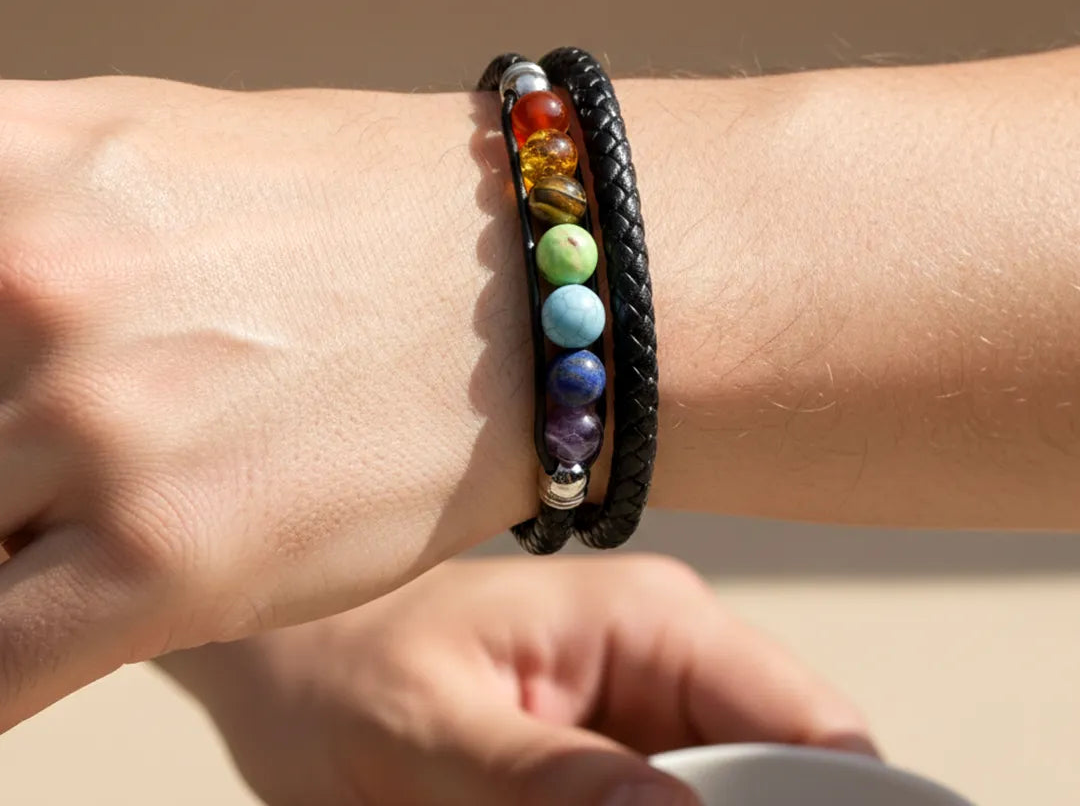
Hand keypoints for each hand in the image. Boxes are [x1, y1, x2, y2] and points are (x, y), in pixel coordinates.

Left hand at [0, 76, 536, 728]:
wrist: (529, 277)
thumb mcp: (146, 156)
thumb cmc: (357, 211)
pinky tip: (41, 630)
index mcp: (8, 168)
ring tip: (91, 510)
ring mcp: (101, 425)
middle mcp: (32, 285)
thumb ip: (13, 221)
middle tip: (33, 458)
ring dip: (8, 536)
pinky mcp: (172, 558)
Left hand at [163, 556, 874, 805]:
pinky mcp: (609, 753)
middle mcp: (669, 655)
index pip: (809, 728)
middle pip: (781, 780)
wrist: (287, 653)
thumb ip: (550, 783)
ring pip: (729, 805)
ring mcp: (644, 706)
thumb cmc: (338, 659)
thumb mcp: (427, 732)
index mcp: (653, 620)